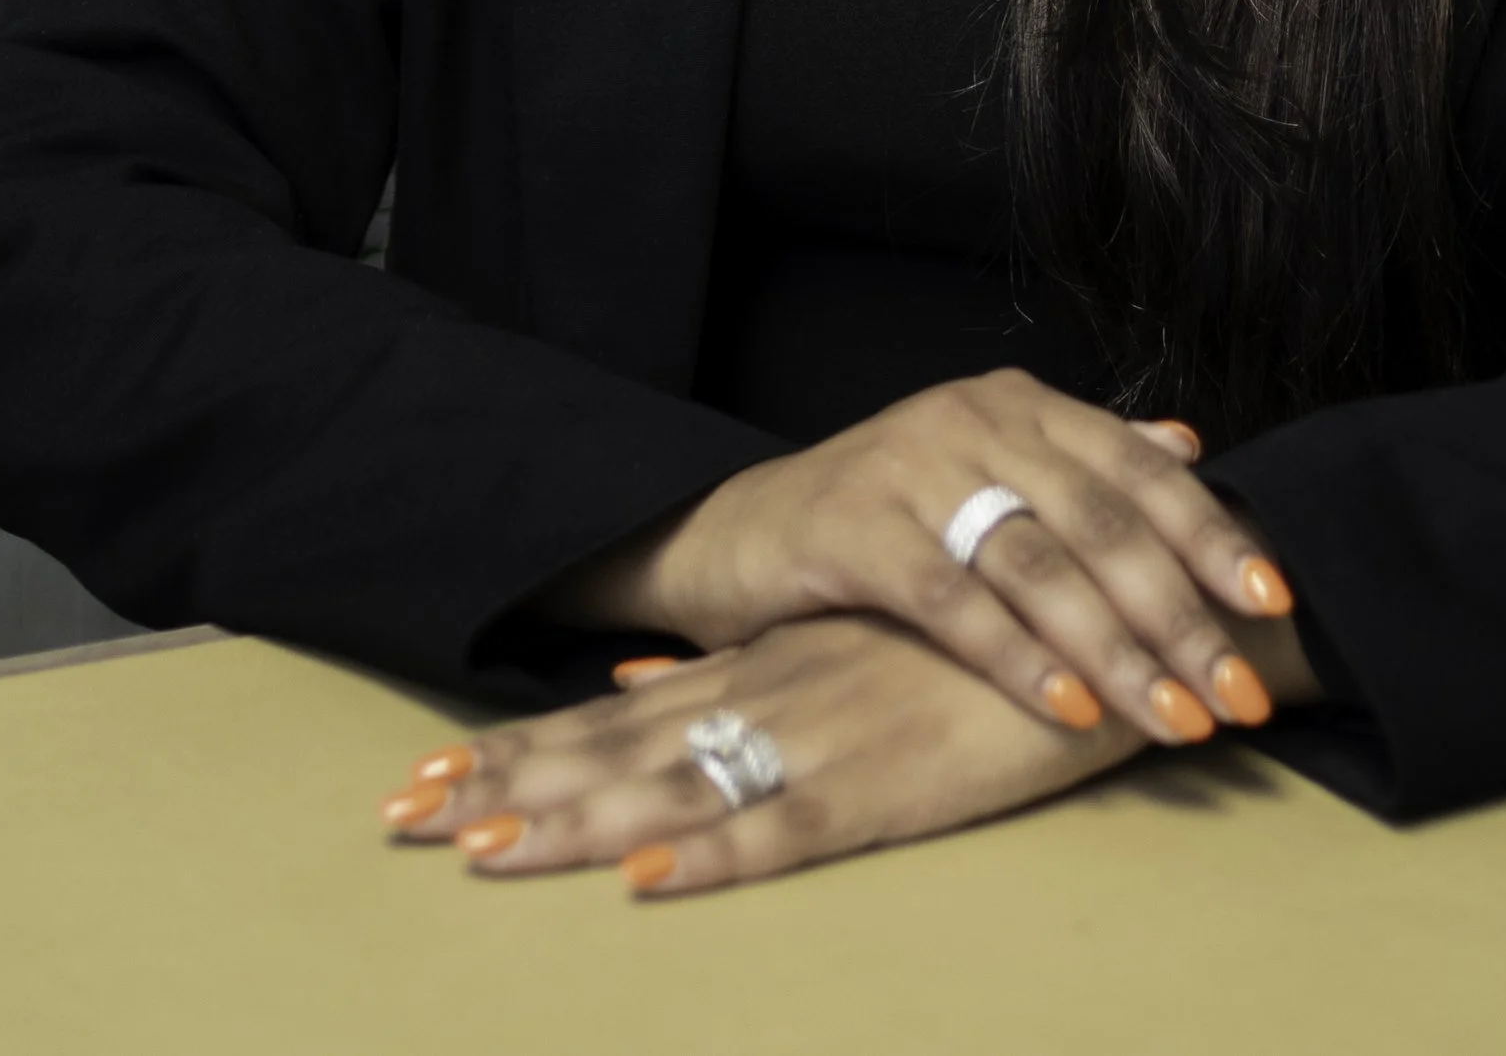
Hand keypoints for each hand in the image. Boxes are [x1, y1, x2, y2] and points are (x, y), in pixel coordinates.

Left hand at [379, 613, 1143, 897]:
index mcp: (762, 669)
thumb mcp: (844, 645)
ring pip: (677, 789)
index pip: (613, 710)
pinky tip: (653, 878)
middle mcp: (773, 696)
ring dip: (576, 826)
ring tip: (481, 856)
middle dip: (508, 790)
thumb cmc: (975, 648)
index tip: (421, 782)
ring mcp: (824, 739)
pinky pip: (787, 829)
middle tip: (401, 822)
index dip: (517, 749)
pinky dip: (716, 856)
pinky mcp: (886, 786)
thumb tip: (635, 667)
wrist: (1103, 626)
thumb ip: (736, 664)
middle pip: (616, 750)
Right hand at [547, 370, 1309, 749]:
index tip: (1273, 599)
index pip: (1137, 465)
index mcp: (1018, 403)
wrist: (739, 535)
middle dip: (1180, 612)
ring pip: (1040, 563)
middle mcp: (973, 417)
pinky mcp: (855, 525)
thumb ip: (1082, 464)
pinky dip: (1020, 659)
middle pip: (1102, 520)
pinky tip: (1072, 710)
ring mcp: (911, 464)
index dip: (1208, 531)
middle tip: (1237, 693)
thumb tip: (1188, 444)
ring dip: (1118, 649)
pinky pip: (956, 600)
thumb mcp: (985, 479)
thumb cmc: (883, 520)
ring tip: (1177, 716)